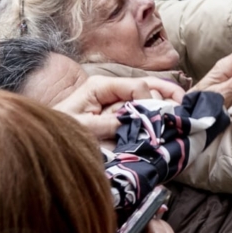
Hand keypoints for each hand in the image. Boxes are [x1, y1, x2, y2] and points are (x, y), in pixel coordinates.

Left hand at [53, 74, 186, 140]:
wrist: (46, 147)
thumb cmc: (57, 132)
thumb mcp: (79, 126)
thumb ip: (106, 123)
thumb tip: (135, 121)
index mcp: (101, 87)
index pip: (137, 86)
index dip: (151, 98)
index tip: (159, 116)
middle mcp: (113, 93)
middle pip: (149, 87)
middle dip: (168, 95)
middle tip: (185, 108)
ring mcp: (118, 106)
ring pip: (150, 100)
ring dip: (166, 108)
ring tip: (182, 116)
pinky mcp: (121, 120)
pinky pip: (143, 116)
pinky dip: (158, 120)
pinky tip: (170, 124)